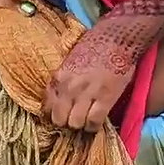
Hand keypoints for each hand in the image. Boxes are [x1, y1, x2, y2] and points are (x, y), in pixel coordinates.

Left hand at [42, 17, 150, 131]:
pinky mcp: (105, 97)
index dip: (55, 115)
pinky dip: (95, 126)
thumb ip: (62, 81)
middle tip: (75, 118)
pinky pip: (94, 121)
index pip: (46, 108)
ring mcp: (86, 93)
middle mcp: (69, 87)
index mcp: (58, 78)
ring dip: (81, 125)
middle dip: (67, 122)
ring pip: (75, 124)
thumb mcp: (68, 63)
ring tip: (87, 120)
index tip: (63, 115)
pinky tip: (96, 123)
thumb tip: (58, 100)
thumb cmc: (94, 47)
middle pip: (59, 120)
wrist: (116, 37)